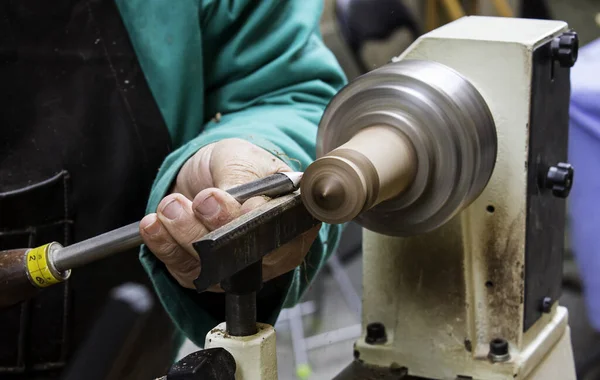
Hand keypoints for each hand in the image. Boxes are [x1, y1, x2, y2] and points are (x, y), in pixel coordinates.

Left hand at [139, 138, 319, 289]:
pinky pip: (184, 270)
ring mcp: (238, 267)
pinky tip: (155, 224)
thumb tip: (242, 205)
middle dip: (216, 228)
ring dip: (185, 234)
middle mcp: (271, 251)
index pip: (280, 233)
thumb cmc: (238, 164)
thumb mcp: (242, 158)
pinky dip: (165, 246)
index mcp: (293, 220)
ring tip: (171, 204)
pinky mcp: (206, 274)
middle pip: (245, 257)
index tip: (236, 206)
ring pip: (211, 267)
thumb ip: (241, 179)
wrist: (208, 173)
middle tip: (200, 200)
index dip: (256, 224)